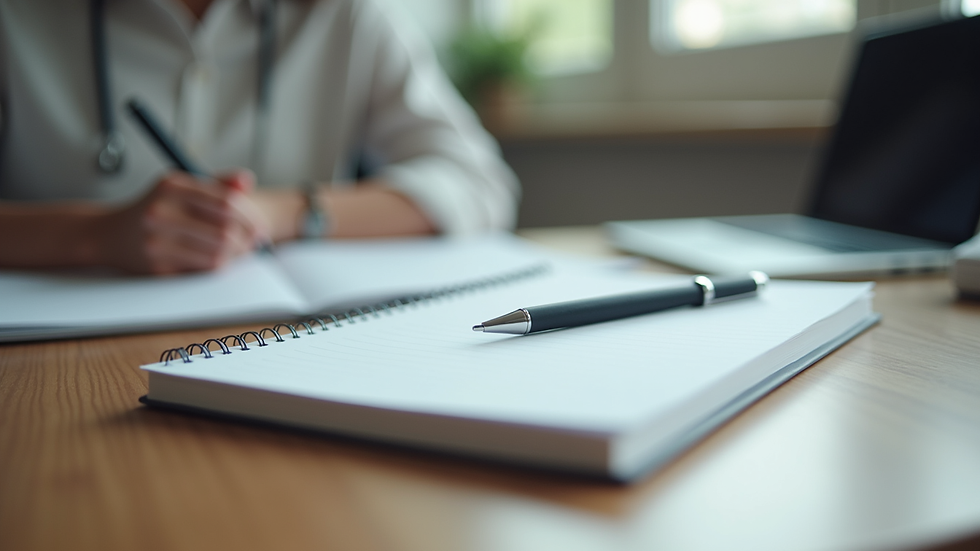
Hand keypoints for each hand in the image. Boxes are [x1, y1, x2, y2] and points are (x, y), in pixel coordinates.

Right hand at [100, 170, 269, 274]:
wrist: (108, 234)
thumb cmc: (155, 207)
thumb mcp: (180, 187)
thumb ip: (217, 183)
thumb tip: (247, 180)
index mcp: (171, 187)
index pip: (226, 203)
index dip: (251, 218)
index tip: (261, 228)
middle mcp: (160, 212)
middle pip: (225, 232)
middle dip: (247, 241)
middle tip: (255, 245)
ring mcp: (156, 242)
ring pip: (217, 256)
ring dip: (236, 257)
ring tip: (239, 252)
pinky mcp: (156, 267)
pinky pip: (201, 271)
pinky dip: (217, 267)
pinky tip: (218, 260)